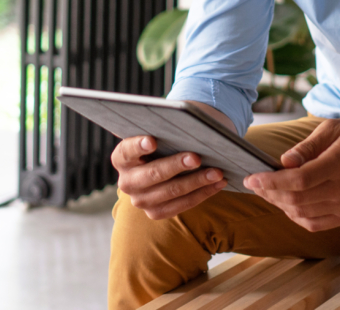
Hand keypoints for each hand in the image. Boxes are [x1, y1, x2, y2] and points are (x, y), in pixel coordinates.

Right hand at [112, 135, 226, 219]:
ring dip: (197, 181)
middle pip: (153, 174)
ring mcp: (140, 200)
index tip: (153, 140)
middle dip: (176, 165)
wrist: (161, 166)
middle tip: (196, 157)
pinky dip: (203, 193)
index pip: (127, 150)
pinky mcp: (155, 213)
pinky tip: (218, 183)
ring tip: (217, 171)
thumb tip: (190, 127)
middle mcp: (127, 182)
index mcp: (121, 158)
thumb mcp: (158, 135)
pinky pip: (182, 205)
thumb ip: (165, 131)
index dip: (139, 146)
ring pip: (172, 191)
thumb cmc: (162, 142)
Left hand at [242, 118, 339, 231]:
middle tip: (254, 184)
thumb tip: (283, 162)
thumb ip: (307, 147)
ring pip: (304, 214)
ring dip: (279, 205)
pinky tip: (286, 203)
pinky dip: (295, 216)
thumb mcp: (334, 128)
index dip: (272, 182)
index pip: (300, 180)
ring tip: (267, 191)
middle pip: (298, 200)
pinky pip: (315, 224)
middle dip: (270, 194)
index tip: (251, 178)